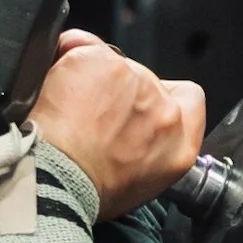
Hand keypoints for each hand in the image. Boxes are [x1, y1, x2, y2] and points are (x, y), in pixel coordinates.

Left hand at [31, 30, 204, 218]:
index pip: (189, 97)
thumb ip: (147, 145)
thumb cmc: (81, 193)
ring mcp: (136, 81)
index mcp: (179, 144)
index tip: (136, 104)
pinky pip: (81, 50)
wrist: (53, 183)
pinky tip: (53, 93)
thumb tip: (128, 126)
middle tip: (86, 117)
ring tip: (66, 111)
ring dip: (89, 77)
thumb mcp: (136, 185)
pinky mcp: (104, 62)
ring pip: (112, 62)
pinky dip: (64, 63)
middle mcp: (165, 110)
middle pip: (144, 78)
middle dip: (115, 90)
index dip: (160, 94)